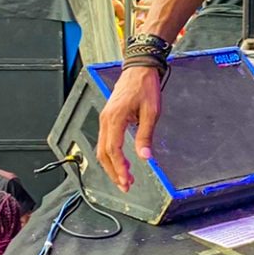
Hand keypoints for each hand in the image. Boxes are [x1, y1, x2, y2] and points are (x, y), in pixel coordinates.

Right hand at [97, 65, 163, 191]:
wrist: (139, 68)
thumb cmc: (145, 87)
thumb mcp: (151, 112)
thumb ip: (145, 135)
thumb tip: (145, 157)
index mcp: (115, 118)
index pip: (113, 149)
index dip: (119, 167)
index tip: (127, 179)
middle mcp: (105, 119)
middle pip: (103, 153)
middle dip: (113, 172)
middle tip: (126, 185)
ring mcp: (104, 118)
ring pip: (102, 148)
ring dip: (112, 165)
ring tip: (125, 178)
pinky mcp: (107, 118)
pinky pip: (105, 141)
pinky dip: (111, 155)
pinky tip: (121, 162)